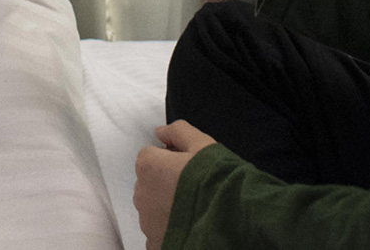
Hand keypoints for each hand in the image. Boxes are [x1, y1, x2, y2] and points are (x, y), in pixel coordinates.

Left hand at [134, 120, 216, 248]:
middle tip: (194, 187)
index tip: (188, 166)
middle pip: (150, 182)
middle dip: (167, 183)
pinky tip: (190, 225)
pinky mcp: (155, 242)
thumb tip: (160, 131)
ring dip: (168, 206)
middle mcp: (141, 193)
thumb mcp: (201, 144)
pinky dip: (170, 229)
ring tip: (195, 207)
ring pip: (154, 208)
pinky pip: (159, 231)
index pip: (151, 156)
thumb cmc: (215, 180)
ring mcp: (147, 221)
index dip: (171, 158)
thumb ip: (178, 132)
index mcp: (148, 166)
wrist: (228, 219)